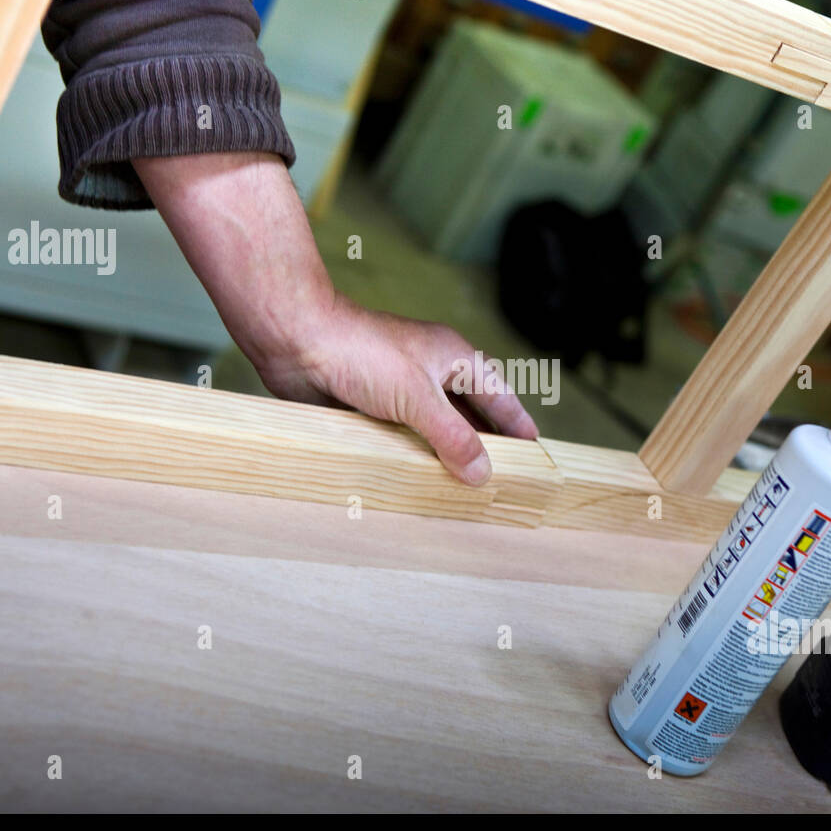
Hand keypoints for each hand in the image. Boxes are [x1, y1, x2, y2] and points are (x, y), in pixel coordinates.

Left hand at [254, 292, 537, 484]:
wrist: (297, 341)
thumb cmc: (361, 353)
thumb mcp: (417, 398)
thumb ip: (453, 437)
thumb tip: (483, 473)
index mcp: (453, 358)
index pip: (499, 394)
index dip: (516, 422)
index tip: (534, 450)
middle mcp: (430, 372)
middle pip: (470, 413)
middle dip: (485, 443)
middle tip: (502, 477)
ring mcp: (401, 389)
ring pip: (435, 427)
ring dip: (447, 453)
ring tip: (464, 488)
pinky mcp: (373, 405)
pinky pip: (403, 436)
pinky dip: (414, 455)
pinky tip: (418, 479)